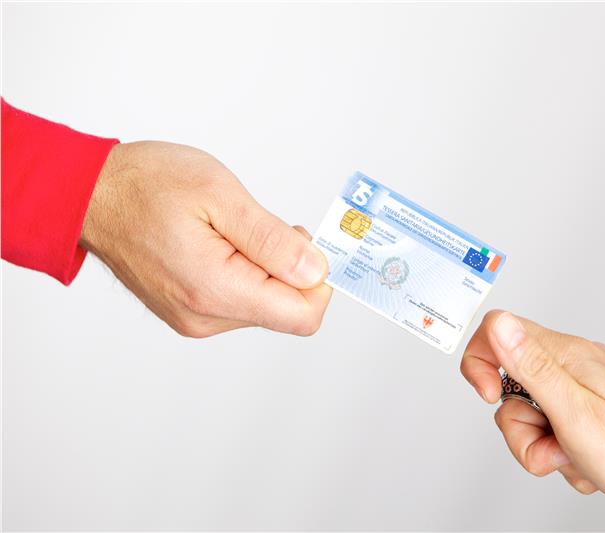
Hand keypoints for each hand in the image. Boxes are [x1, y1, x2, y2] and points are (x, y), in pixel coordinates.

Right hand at [80, 141, 331, 336]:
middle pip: (286, 311)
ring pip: (265, 306)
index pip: (302, 315)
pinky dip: (247, 274)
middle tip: (272, 226)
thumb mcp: (221, 196)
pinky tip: (225, 244)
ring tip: (237, 231)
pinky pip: (240, 302)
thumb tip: (316, 271)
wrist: (91, 195)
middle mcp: (205, 316)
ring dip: (268, 270)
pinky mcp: (189, 313)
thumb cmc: (147, 186)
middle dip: (293, 270)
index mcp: (216, 290)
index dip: (320, 280)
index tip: (310, 243)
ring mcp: (194, 319)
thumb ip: (273, 242)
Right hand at [461, 310, 604, 511]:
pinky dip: (560, 450)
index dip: (480, 362)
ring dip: (541, 444)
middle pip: (510, 383)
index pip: (499, 329)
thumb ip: (532, 367)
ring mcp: (580, 385)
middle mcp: (572, 362)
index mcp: (566, 354)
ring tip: (573, 456)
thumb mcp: (575, 413)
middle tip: (551, 442)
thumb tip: (500, 323)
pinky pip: (551, 427)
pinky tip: (584, 460)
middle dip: (519, 425)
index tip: (490, 397)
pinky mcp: (587, 407)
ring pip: (528, 411)